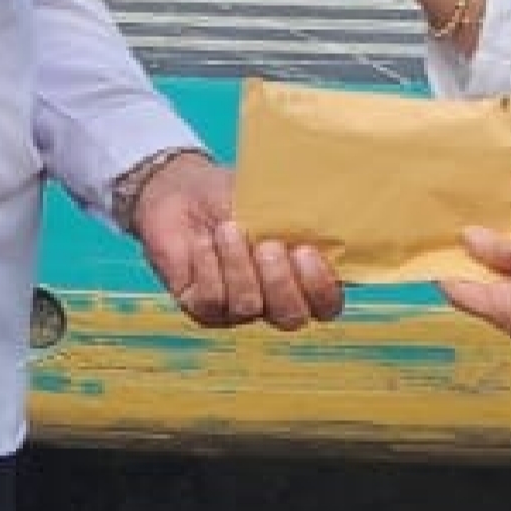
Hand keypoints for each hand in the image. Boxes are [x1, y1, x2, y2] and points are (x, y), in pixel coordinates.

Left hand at [125, 154, 340, 330]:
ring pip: (248, 306)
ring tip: (228, 229)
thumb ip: (301, 217)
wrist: (184, 193)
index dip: (321, 288)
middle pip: (291, 317)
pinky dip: (209, 266)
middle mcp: (273, 301)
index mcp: (300, 276)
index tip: (306, 251)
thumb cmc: (234, 197)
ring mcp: (237, 310)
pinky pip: (212, 300)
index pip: (326, 303)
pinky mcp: (202, 309)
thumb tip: (326, 218)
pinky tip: (204, 241)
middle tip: (268, 246)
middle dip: (281, 281)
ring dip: (239, 265)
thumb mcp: (272, 200)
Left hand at [435, 221, 510, 353]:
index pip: (461, 295)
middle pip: (479, 298)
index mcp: (508, 315)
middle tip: (463, 235)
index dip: (446, 269)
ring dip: (492, 272)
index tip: (436, 245)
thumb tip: (466, 240)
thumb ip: (496, 248)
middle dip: (471, 267)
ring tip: (488, 239)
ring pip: (498, 299)